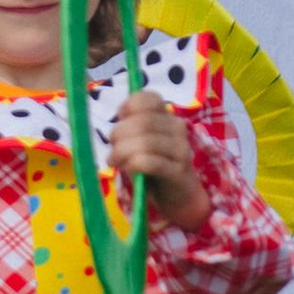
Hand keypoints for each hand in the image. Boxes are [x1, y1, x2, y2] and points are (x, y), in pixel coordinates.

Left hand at [109, 93, 206, 231]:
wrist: (178, 196)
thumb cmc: (153, 167)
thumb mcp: (139, 143)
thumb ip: (129, 130)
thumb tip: (115, 129)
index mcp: (167, 116)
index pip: (150, 98)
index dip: (128, 106)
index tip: (120, 120)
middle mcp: (177, 128)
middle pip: (142, 122)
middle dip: (119, 135)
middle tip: (112, 150)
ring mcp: (180, 149)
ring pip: (145, 142)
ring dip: (122, 152)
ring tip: (115, 161)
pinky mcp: (178, 171)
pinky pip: (150, 162)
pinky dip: (133, 164)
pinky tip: (128, 168)